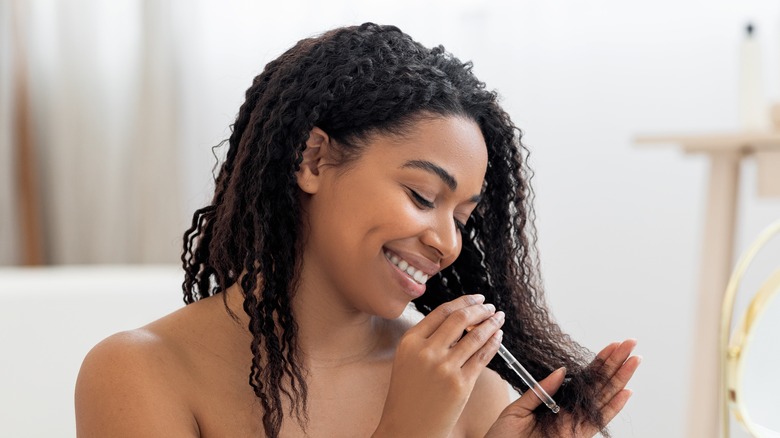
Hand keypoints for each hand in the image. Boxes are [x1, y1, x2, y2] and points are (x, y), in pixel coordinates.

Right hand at [373, 294, 504, 437]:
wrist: (407, 430)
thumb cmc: (407, 397)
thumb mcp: (407, 361)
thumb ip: (426, 340)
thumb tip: (457, 320)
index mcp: (410, 342)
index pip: (442, 311)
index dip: (464, 301)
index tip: (477, 298)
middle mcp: (426, 352)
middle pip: (460, 318)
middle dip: (480, 309)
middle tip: (490, 306)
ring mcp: (444, 368)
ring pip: (475, 336)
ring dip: (491, 323)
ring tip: (499, 318)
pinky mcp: (460, 384)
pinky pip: (482, 357)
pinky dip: (494, 343)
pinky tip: (498, 337)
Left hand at [485, 339, 640, 437]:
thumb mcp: (518, 409)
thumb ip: (540, 391)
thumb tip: (562, 370)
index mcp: (557, 403)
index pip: (583, 378)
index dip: (598, 362)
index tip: (612, 345)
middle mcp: (571, 413)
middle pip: (598, 385)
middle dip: (615, 364)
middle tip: (630, 343)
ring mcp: (576, 425)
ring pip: (603, 398)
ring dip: (620, 379)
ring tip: (634, 360)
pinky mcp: (576, 437)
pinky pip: (598, 421)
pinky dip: (614, 407)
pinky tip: (627, 392)